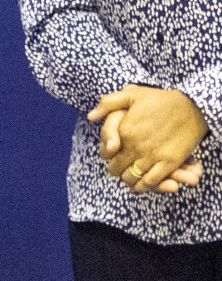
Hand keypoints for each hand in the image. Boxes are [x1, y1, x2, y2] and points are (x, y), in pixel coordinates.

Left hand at [89, 85, 208, 192]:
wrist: (190, 106)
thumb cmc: (159, 99)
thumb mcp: (130, 94)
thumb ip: (107, 104)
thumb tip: (90, 117)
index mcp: (124, 130)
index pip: (106, 152)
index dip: (106, 156)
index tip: (110, 156)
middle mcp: (136, 145)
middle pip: (117, 168)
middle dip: (115, 170)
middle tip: (117, 170)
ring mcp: (153, 155)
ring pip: (132, 177)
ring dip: (128, 180)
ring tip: (128, 178)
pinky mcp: (169, 162)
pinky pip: (151, 180)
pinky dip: (144, 186)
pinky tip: (140, 186)